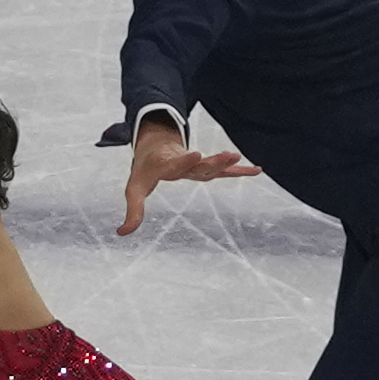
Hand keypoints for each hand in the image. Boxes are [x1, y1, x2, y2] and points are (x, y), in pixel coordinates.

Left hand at [118, 117, 259, 235]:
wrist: (155, 146)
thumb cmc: (145, 170)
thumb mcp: (134, 189)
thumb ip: (133, 211)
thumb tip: (121, 233)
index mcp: (167, 165)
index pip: (177, 163)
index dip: (185, 160)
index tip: (196, 153)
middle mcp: (184, 163)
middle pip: (200, 164)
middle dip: (213, 160)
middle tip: (230, 155)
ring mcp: (197, 164)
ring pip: (213, 165)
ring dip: (226, 163)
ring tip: (239, 158)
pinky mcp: (205, 167)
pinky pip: (224, 171)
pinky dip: (239, 172)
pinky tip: (257, 170)